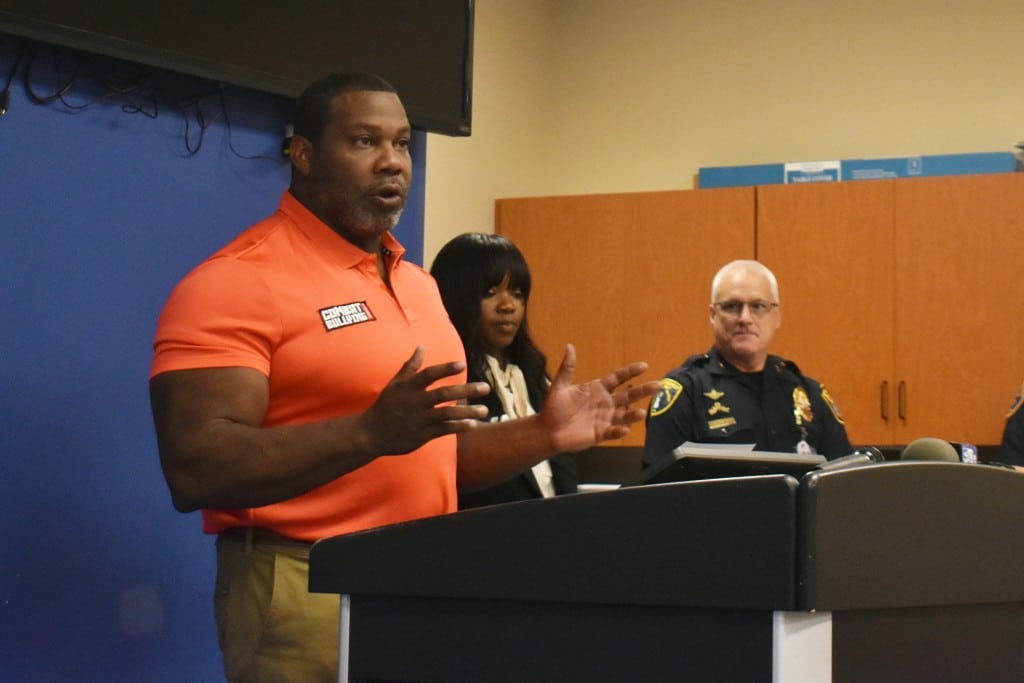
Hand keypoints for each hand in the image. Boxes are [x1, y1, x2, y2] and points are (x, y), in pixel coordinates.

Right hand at [360, 346, 490, 455]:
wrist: (371, 433)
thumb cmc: (385, 405)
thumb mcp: (395, 383)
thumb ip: (410, 366)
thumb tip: (422, 346)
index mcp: (409, 388)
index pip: (429, 375)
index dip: (445, 369)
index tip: (462, 364)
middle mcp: (415, 402)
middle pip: (443, 394)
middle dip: (466, 390)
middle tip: (485, 388)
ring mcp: (419, 419)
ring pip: (447, 414)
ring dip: (467, 412)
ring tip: (485, 410)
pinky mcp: (422, 434)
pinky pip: (443, 430)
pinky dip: (458, 427)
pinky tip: (472, 425)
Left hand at [540, 344, 661, 451]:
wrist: (547, 430)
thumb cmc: (553, 408)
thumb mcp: (559, 386)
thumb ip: (567, 368)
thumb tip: (570, 346)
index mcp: (597, 389)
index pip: (617, 378)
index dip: (630, 372)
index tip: (644, 366)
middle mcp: (605, 403)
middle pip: (627, 396)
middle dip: (643, 391)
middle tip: (659, 385)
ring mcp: (604, 418)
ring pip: (624, 415)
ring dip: (633, 414)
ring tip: (642, 412)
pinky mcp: (600, 434)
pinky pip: (612, 432)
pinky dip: (619, 431)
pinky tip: (625, 429)